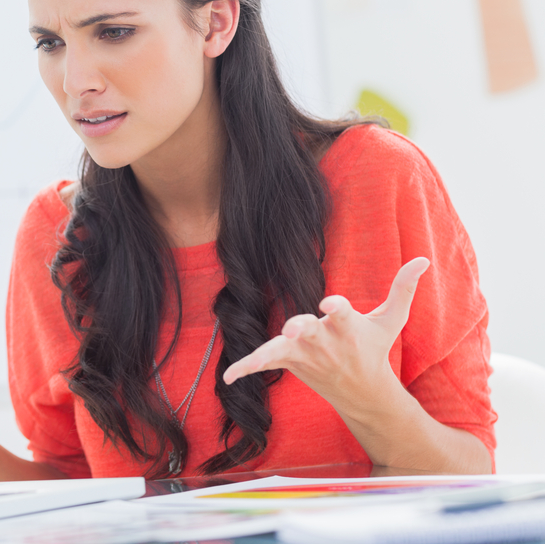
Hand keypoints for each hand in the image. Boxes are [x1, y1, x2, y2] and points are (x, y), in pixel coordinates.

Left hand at [222, 257, 430, 418]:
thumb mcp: (391, 320)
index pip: (343, 315)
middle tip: (292, 328)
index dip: (337, 308)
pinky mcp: (290, 362)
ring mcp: (306, 354)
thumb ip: (403, 288)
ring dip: (271, 352)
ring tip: (255, 360)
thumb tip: (423, 258)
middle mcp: (325, 342)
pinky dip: (246, 368)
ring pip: (284, 351)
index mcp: (348, 328)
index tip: (330, 303)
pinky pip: (265, 363)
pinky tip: (228, 377)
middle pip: (310, 332)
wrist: (363, 392)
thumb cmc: (374, 348)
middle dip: (302, 329)